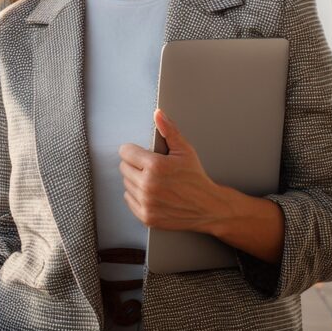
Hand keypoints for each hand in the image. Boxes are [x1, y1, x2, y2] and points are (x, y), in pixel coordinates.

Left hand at [119, 108, 232, 233]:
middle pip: (124, 167)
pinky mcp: (146, 216)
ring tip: (153, 180)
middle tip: (150, 167)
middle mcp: (148, 185)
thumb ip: (169, 130)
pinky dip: (136, 195)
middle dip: (135, 165)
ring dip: (135, 180)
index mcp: (155, 166)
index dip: (133, 151)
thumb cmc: (196, 177)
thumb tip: (158, 113)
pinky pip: (128, 199)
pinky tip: (151, 193)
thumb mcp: (185, 150)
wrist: (208, 207)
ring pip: (126, 183)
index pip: (125, 152)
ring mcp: (146, 202)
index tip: (141, 153)